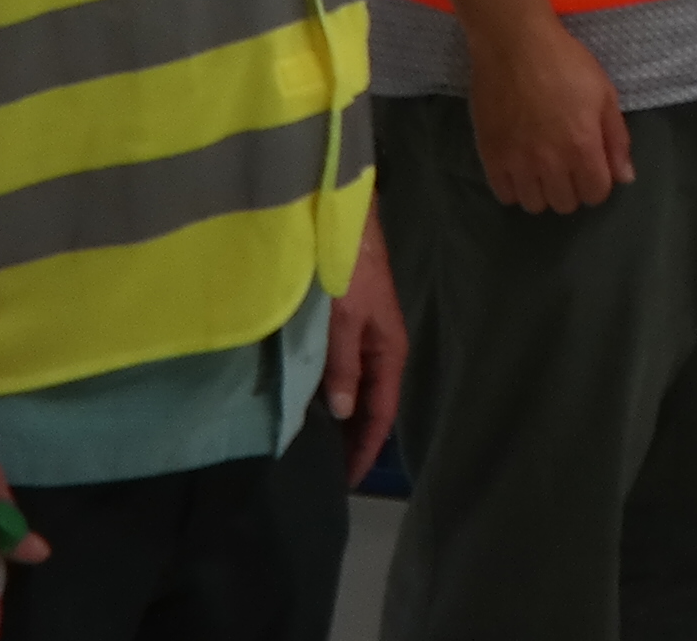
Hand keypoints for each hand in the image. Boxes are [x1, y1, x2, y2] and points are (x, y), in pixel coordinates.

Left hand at [324, 215, 407, 483]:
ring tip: (313, 445)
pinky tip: (307, 402)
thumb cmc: (348, 267)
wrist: (343, 214)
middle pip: (368, 404)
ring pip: (352, 387)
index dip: (364, 448)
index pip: (380, 412)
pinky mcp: (344, 323)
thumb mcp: (344, 319)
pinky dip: (328, 391)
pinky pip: (339, 369)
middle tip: (322, 471)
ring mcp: (362, 334)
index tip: (344, 481)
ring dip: (338, 416)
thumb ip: (342, 366)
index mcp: (389, 350)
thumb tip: (341, 413)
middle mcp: (379, 347)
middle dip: (351, 438)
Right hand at [464, 8, 634, 213]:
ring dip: (543, 191)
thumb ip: (617, 139)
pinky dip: (515, 188)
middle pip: (565, 204)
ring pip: (534, 205)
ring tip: (542, 168)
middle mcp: (549, 162)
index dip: (598, 183)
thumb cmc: (566, 63)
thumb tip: (625, 178)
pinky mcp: (490, 156)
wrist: (514, 44)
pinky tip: (520, 168)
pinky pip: (504, 195)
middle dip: (572, 188)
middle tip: (567, 165)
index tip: (592, 167)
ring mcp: (517, 161)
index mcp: (582, 146)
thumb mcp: (604, 94)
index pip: (596, 194)